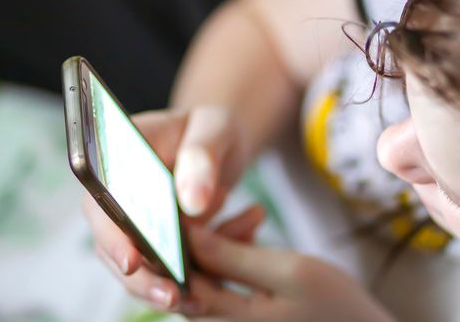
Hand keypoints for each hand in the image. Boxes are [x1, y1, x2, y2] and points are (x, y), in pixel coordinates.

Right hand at [83, 107, 251, 307]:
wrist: (221, 145)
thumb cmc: (210, 129)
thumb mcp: (213, 128)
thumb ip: (201, 156)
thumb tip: (191, 203)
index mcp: (117, 161)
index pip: (100, 202)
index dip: (110, 235)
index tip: (131, 260)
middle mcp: (122, 198)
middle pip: (117, 246)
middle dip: (143, 277)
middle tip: (174, 297)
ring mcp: (141, 225)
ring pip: (147, 266)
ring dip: (178, 282)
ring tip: (209, 292)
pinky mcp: (165, 243)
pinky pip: (183, 266)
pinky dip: (213, 264)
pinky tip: (247, 227)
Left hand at [183, 227, 394, 321]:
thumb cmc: (336, 306)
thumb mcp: (288, 272)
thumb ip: (232, 258)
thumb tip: (188, 236)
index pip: (181, 278)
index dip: (179, 238)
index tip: (187, 205)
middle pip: (193, 275)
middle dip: (208, 236)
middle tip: (229, 206)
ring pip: (208, 274)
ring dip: (224, 243)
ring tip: (254, 218)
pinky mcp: (242, 318)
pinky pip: (223, 281)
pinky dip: (233, 256)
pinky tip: (253, 234)